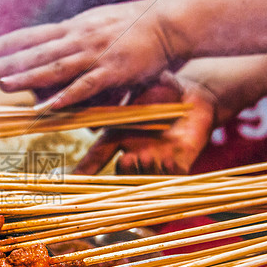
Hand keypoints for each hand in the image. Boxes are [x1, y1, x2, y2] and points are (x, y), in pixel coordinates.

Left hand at [0, 0, 173, 108]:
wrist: (173, 21)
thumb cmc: (141, 26)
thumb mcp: (104, 25)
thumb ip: (83, 38)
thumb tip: (64, 47)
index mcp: (77, 27)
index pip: (34, 34)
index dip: (8, 42)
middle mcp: (81, 37)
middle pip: (37, 51)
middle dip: (8, 61)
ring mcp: (96, 54)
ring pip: (54, 68)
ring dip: (27, 77)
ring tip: (3, 85)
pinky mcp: (113, 70)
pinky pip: (84, 87)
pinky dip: (64, 97)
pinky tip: (45, 107)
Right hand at [72, 72, 216, 174]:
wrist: (196, 94)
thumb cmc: (162, 89)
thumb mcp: (137, 87)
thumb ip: (115, 91)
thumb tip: (88, 87)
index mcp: (121, 136)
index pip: (98, 156)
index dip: (85, 168)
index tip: (71, 179)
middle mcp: (136, 152)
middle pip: (123, 172)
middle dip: (124, 170)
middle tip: (126, 159)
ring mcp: (158, 159)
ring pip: (146, 176)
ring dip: (144, 171)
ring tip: (146, 158)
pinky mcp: (181, 162)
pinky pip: (173, 176)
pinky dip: (168, 172)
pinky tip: (168, 162)